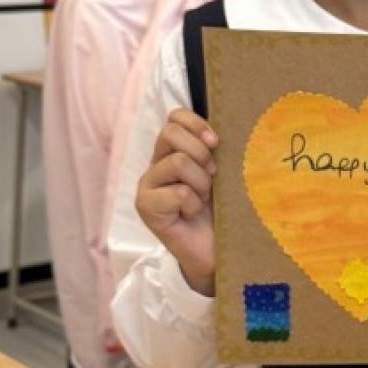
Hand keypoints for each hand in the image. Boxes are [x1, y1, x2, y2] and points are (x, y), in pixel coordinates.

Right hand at [135, 108, 218, 295]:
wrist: (216, 251)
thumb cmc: (221, 210)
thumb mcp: (222, 173)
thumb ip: (214, 150)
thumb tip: (219, 131)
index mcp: (172, 151)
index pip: (174, 117)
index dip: (196, 123)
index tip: (216, 141)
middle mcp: (155, 164)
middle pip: (171, 133)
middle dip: (201, 152)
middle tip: (212, 176)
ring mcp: (147, 185)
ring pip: (179, 161)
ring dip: (201, 182)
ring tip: (203, 199)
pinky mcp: (145, 206)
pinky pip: (178, 192)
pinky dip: (193, 204)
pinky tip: (191, 214)